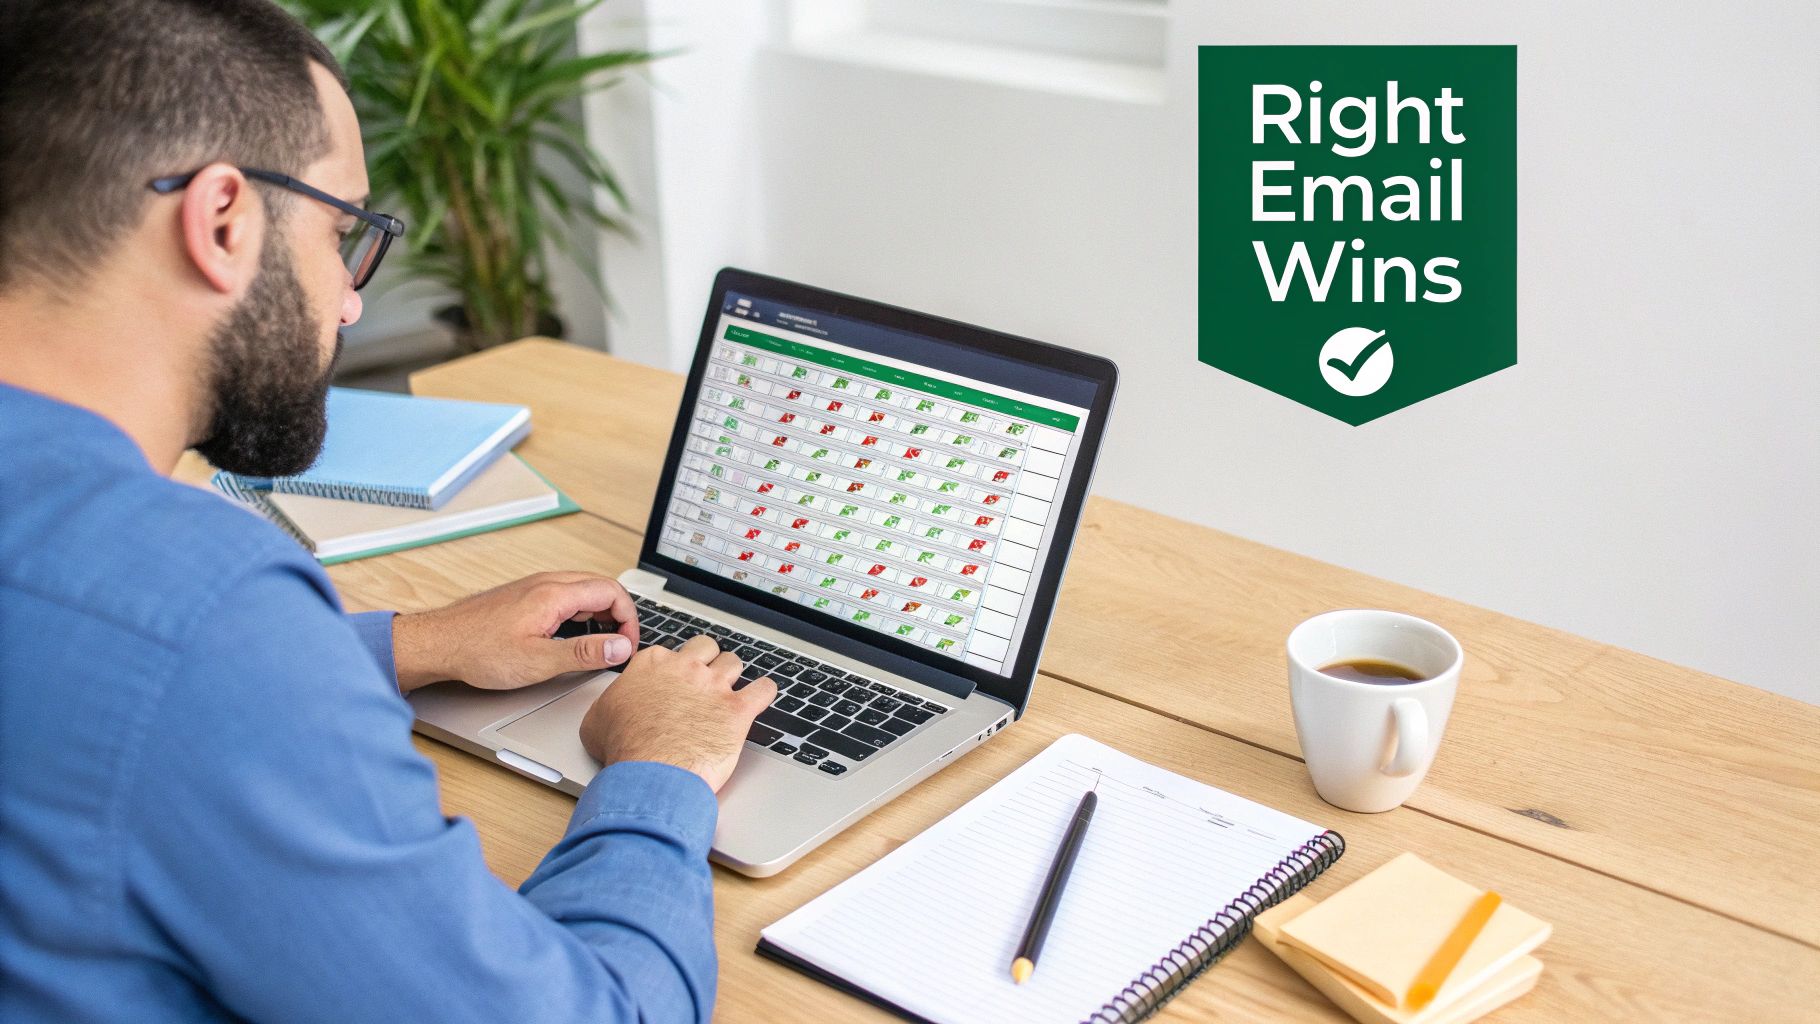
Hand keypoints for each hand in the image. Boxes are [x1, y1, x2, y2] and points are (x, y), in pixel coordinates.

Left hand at [391, 572, 639, 692]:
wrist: (439, 643)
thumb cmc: (479, 652)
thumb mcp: (538, 662)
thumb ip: (583, 653)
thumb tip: (620, 647)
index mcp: (554, 594)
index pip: (611, 592)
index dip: (629, 619)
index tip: (626, 645)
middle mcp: (546, 583)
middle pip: (601, 586)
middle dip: (619, 614)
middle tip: (619, 645)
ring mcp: (534, 586)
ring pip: (583, 589)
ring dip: (600, 612)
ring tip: (601, 642)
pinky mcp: (525, 596)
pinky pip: (565, 594)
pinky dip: (581, 611)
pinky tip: (573, 634)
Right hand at [580, 634, 776, 791]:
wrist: (650, 773)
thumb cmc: (624, 749)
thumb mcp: (597, 720)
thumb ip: (610, 703)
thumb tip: (612, 707)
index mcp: (653, 665)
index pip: (670, 653)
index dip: (673, 667)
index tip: (675, 679)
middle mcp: (685, 669)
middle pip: (706, 647)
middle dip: (707, 660)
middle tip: (705, 678)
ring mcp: (714, 686)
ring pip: (734, 662)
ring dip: (733, 674)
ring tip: (730, 689)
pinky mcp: (737, 709)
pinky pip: (764, 688)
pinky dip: (765, 691)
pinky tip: (761, 696)